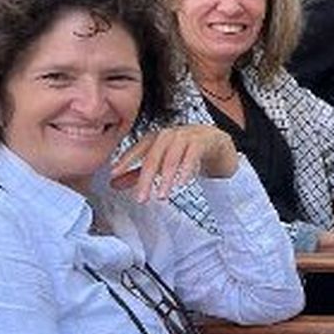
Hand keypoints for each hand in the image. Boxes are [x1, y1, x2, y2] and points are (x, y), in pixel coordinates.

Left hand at [111, 125, 237, 202]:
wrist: (220, 144)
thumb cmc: (188, 154)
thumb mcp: (162, 164)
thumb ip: (139, 173)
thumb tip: (113, 183)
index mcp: (157, 138)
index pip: (138, 149)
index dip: (126, 160)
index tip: (113, 174)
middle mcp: (170, 135)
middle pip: (153, 156)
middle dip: (145, 178)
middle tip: (141, 198)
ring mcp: (188, 136)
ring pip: (172, 157)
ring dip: (166, 178)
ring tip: (162, 196)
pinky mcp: (204, 141)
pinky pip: (193, 155)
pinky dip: (186, 169)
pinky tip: (182, 183)